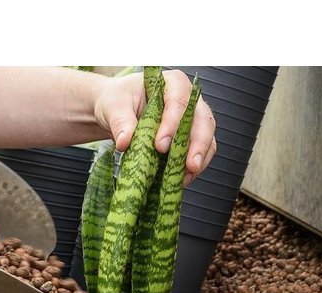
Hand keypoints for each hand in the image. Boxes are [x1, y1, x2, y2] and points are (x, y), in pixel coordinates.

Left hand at [93, 69, 216, 185]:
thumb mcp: (115, 106)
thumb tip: (124, 141)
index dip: (173, 125)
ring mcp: (193, 119)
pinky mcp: (191, 138)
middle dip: (198, 145)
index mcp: (172, 82)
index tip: (160, 146)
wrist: (118, 111)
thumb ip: (121, 122)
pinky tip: (181, 180)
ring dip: (200, 159)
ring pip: (207, 138)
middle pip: (203, 120)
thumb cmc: (119, 101)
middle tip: (189, 166)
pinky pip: (201, 152)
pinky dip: (193, 168)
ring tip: (186, 178)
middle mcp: (189, 99)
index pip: (179, 102)